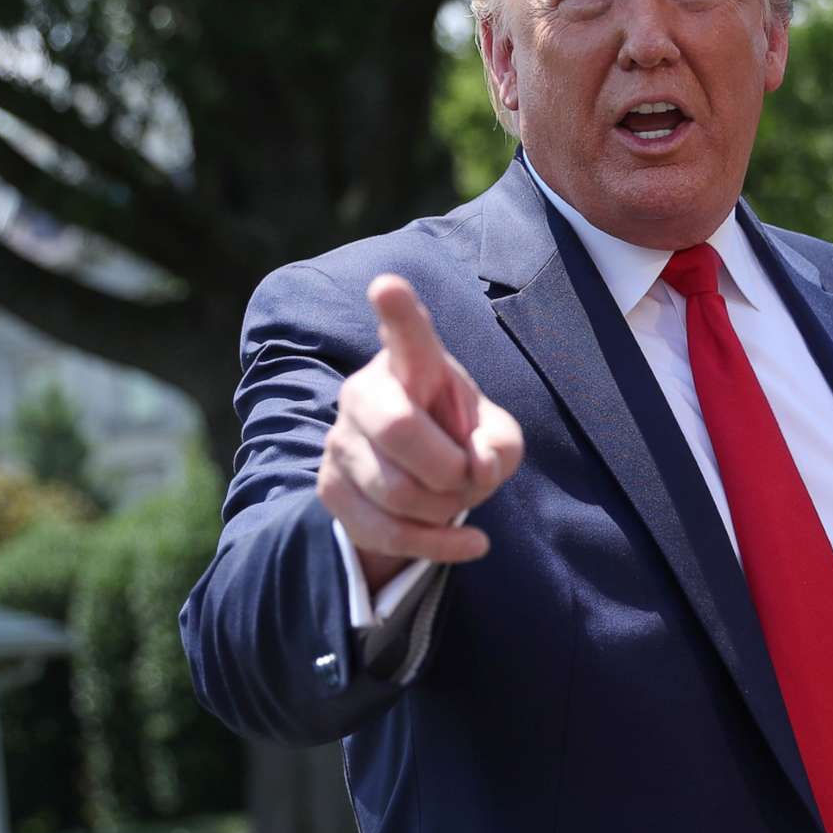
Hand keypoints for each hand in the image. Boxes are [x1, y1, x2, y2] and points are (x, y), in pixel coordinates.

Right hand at [318, 274, 525, 590]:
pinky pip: (387, 532)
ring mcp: (340, 440)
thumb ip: (501, 445)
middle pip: (398, 430)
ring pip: (396, 492)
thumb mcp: (497, 438)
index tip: (387, 286)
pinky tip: (470, 543)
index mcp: (411, 364)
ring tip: (457, 500)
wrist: (417, 482)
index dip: (397, 311)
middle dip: (448, 468)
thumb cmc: (460, 441)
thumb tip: (476, 467)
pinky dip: (439, 546)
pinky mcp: (331, 489)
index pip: (406, 334)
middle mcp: (364, 392)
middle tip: (467, 476)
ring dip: (446, 510)